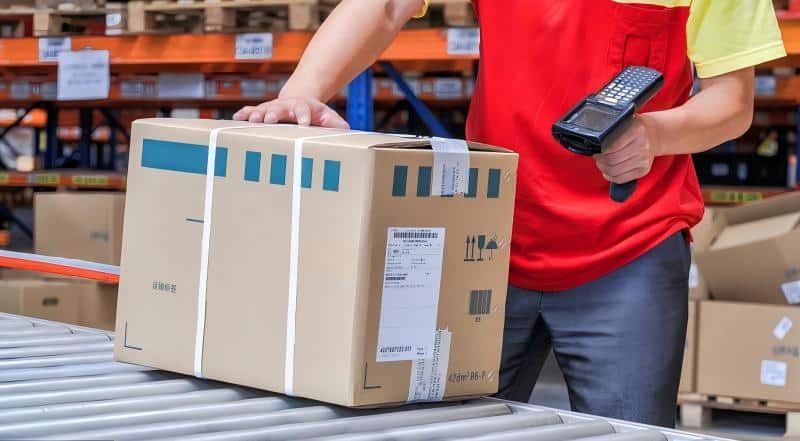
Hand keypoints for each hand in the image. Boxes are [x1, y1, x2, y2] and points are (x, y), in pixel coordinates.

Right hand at [233, 96, 349, 128]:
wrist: (300, 100)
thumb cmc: (315, 113)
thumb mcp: (327, 116)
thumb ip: (336, 123)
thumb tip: (346, 130)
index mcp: (303, 107)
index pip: (304, 110)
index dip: (304, 115)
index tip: (304, 123)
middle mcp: (286, 106)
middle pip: (279, 108)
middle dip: (273, 114)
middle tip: (268, 119)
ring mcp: (273, 107)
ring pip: (263, 110)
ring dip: (255, 115)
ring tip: (249, 121)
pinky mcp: (262, 111)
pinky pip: (251, 111)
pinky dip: (243, 115)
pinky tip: (236, 119)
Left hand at [594, 115, 661, 183]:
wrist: (654, 134)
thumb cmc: (634, 129)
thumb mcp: (624, 122)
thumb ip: (611, 130)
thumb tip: (594, 143)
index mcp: (636, 131)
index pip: (613, 147)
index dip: (601, 151)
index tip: (596, 150)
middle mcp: (643, 146)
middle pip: (612, 160)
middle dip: (600, 161)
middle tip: (597, 157)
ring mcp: (644, 159)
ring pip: (615, 171)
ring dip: (604, 169)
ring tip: (602, 164)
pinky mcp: (643, 170)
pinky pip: (621, 179)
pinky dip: (610, 177)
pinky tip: (607, 172)